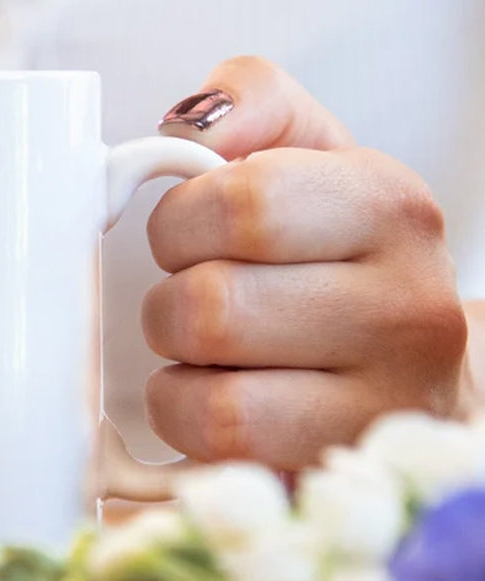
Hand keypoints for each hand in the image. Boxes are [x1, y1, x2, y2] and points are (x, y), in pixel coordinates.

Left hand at [143, 56, 467, 469]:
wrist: (402, 364)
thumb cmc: (331, 253)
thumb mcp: (304, 152)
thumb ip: (249, 103)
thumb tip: (185, 122)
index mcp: (389, 206)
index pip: (239, 204)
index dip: (179, 223)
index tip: (189, 236)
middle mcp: (408, 310)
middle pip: (210, 308)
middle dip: (171, 304)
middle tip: (198, 302)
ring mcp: (384, 409)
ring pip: (210, 400)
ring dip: (179, 375)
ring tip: (210, 358)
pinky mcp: (340, 477)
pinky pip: (220, 460)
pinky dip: (192, 430)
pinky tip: (222, 404)